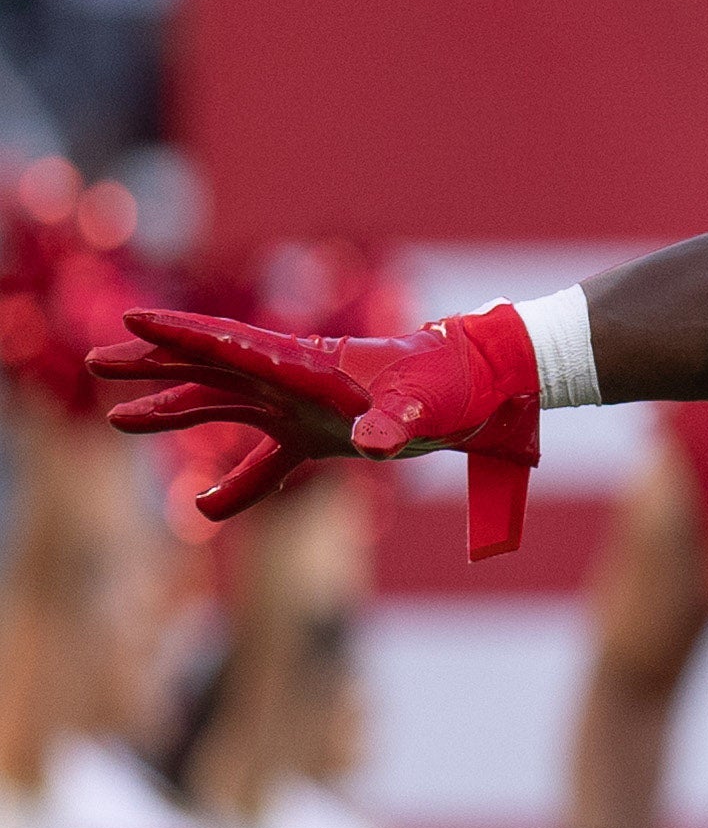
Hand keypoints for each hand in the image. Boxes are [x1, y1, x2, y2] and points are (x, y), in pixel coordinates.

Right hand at [88, 304, 542, 554]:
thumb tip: (370, 447)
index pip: (236, 345)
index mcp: (312, 365)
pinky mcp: (324, 435)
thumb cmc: (457, 385)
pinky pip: (270, 460)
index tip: (134, 319)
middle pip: (213, 369)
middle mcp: (299, 380)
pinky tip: (205, 509)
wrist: (487, 390)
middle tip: (99, 363)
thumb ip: (396, 423)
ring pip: (227, 406)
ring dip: (176, 412)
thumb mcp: (430, 404)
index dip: (184, 334)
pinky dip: (241, 484)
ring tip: (117, 421)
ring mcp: (307, 406)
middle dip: (156, 366)